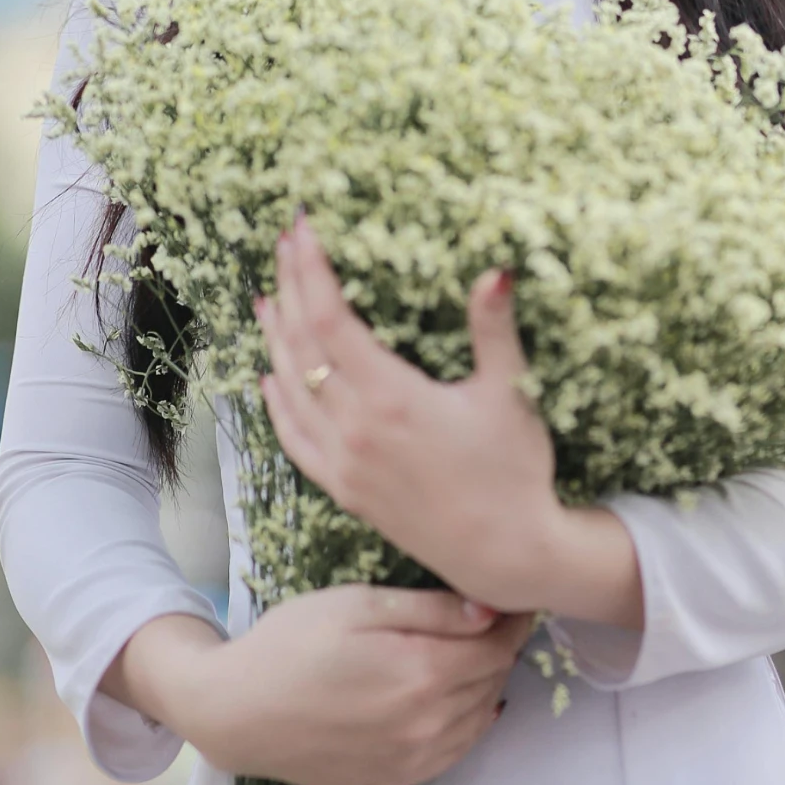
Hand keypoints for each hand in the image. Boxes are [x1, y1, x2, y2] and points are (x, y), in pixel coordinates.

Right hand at [105, 589, 532, 784]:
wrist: (235, 713)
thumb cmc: (291, 643)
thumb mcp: (358, 606)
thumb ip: (431, 609)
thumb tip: (493, 609)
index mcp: (424, 674)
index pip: (500, 645)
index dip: (515, 617)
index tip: (515, 596)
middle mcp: (428, 724)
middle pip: (494, 679)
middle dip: (501, 646)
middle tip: (495, 617)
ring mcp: (413, 759)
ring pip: (480, 717)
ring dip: (486, 683)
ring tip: (473, 652)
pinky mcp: (395, 781)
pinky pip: (454, 751)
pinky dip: (467, 722)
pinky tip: (455, 699)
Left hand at [254, 218, 642, 627]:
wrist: (507, 554)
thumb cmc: (516, 471)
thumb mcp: (510, 394)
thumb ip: (494, 329)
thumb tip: (494, 271)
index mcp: (392, 397)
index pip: (330, 318)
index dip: (310, 270)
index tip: (302, 229)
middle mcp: (355, 429)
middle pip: (301, 345)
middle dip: (289, 289)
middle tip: (283, 246)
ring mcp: (343, 462)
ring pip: (289, 388)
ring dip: (275, 338)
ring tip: (268, 297)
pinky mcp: (343, 489)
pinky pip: (293, 438)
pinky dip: (275, 402)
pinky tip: (269, 377)